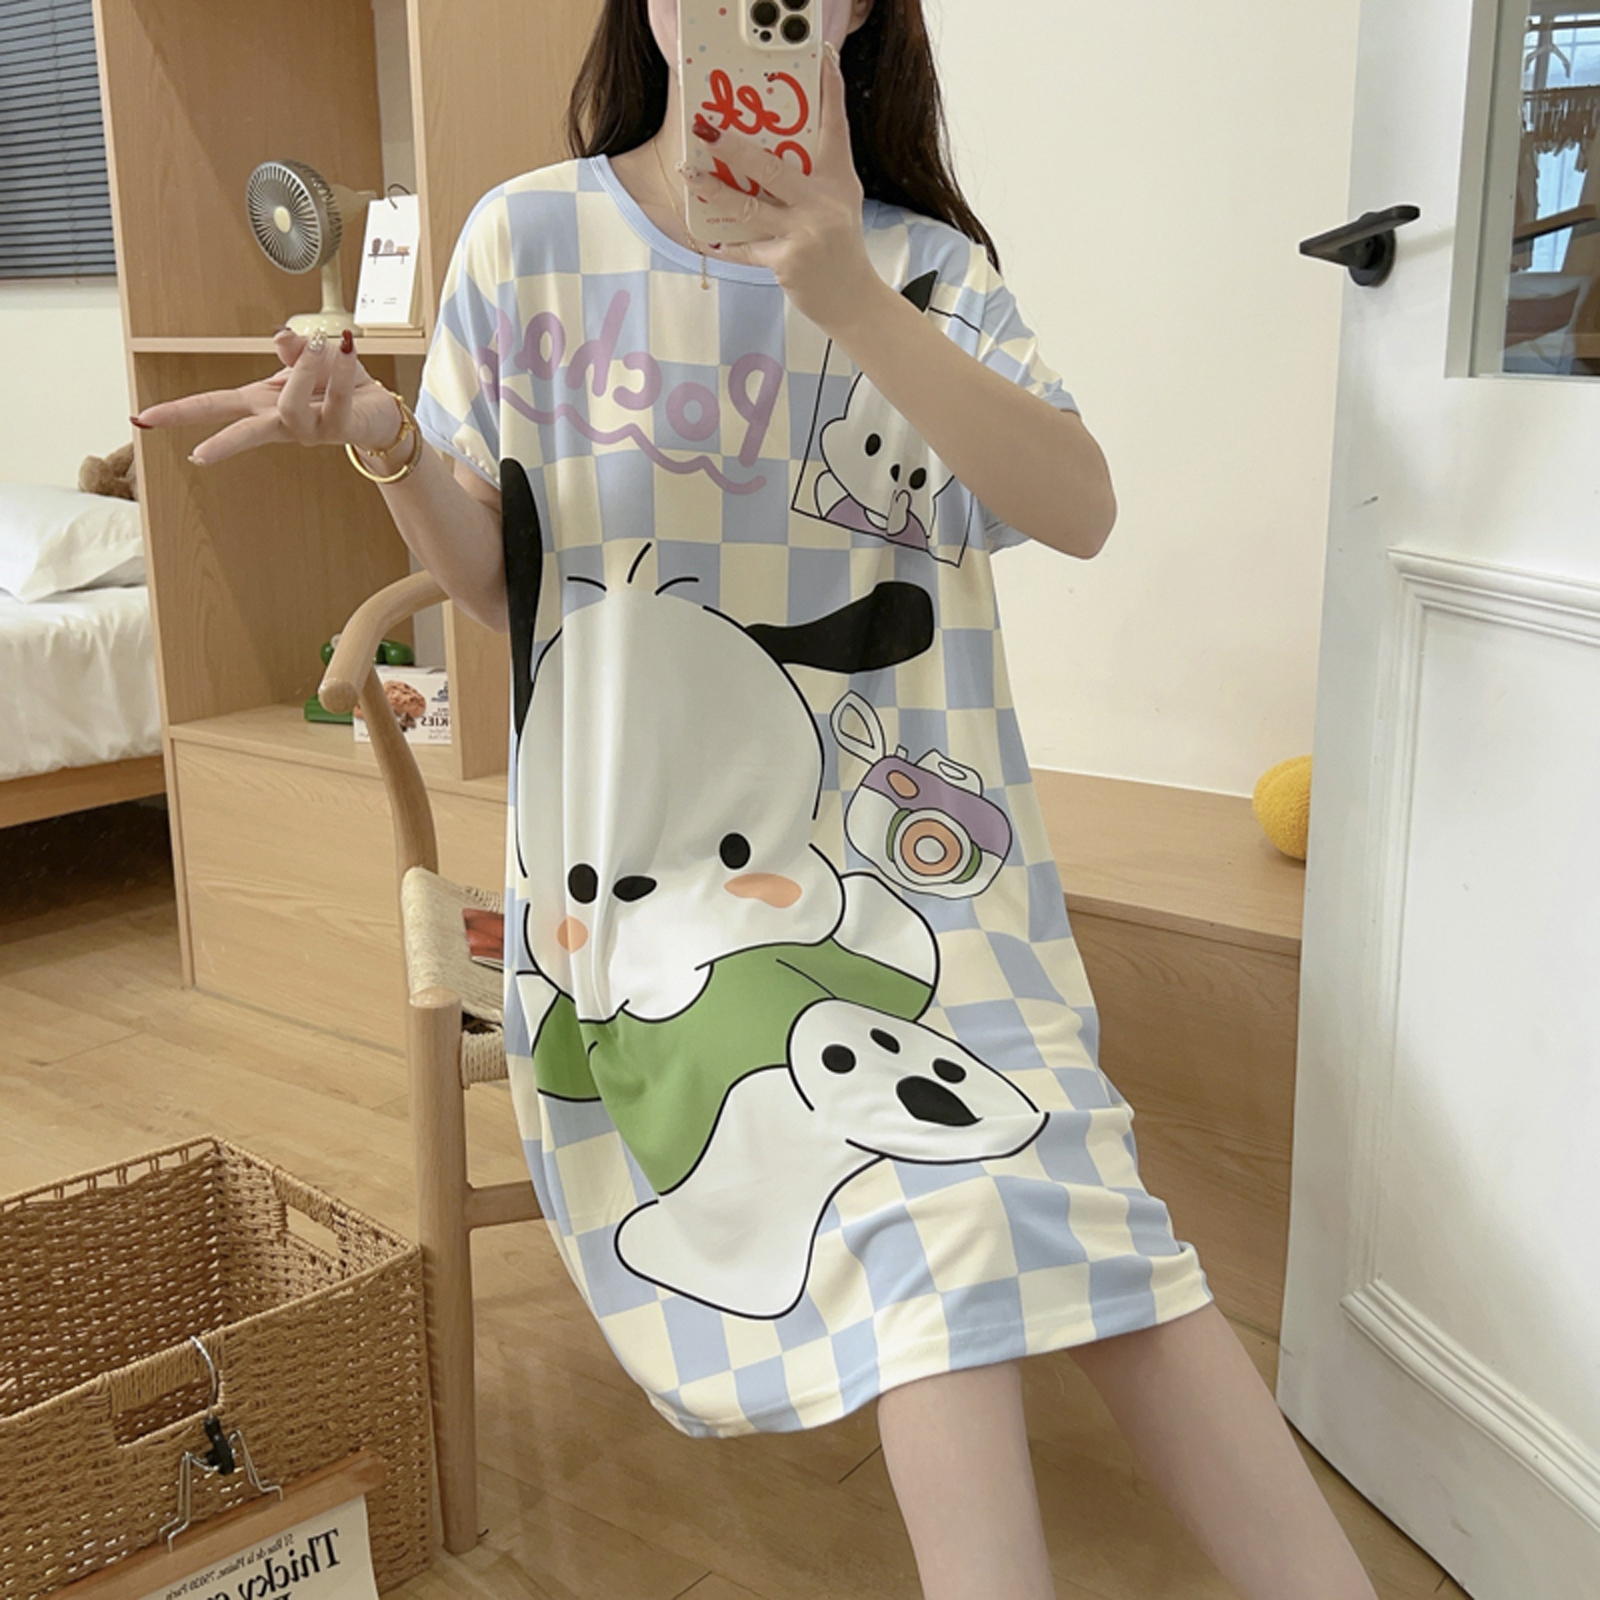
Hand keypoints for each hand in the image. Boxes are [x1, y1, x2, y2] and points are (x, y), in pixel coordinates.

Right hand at [132, 328, 403, 465]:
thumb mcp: (311, 360)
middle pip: (244, 431)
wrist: (381, 413)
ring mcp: (310, 430)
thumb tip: (280, 337)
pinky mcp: (339, 430)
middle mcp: (282, 420)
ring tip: (320, 346)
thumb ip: (294, 349)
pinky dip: (341, 368)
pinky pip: (335, 399)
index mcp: (263, 403)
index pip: (214, 405)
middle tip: (199, 456)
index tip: (143, 420)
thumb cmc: (339, 386)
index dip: (179, 412)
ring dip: (301, 372)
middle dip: (222, 443)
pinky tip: (348, 348)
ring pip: (289, 409)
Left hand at [685, 41, 884, 334]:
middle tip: (706, 130)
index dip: (831, 92)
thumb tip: (762, 153)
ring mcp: (804, 233)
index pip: (835, 128)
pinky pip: (747, 247)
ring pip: (748, 206)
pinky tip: (706, 235)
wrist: (852, 298)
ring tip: (689, 175)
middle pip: (771, 167)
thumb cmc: (839, 245)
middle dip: (734, 148)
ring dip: (714, 189)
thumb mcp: (837, 202)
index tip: (823, 59)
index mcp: (838, 180)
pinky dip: (725, 243)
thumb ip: (811, 177)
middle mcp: (823, 202)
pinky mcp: (787, 262)